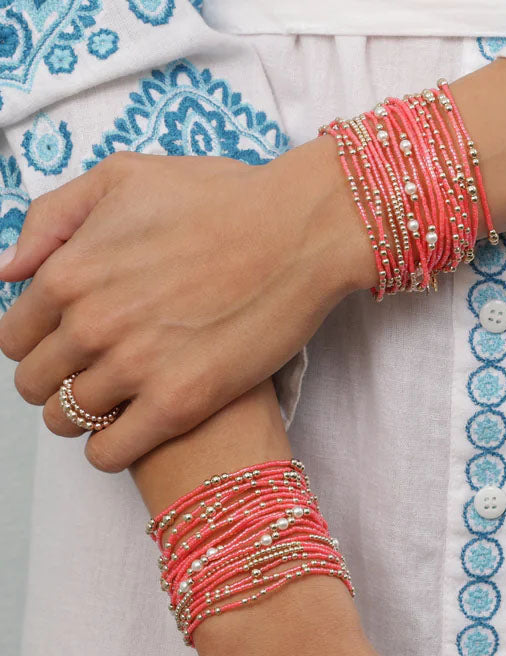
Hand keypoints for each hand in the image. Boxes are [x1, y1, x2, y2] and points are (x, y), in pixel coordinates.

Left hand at [0, 138, 373, 471]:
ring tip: (121, 398)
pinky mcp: (180, 403)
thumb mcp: (125, 175)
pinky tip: (133, 429)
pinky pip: (109, 453)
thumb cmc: (223, 199)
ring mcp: (135, 367)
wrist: (301, 232)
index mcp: (71, 272)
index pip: (16, 336)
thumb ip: (53, 217)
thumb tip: (9, 269)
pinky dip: (110, 448)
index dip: (41, 341)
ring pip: (67, 420)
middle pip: (36, 383)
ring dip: (84, 414)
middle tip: (100, 369)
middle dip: (59, 378)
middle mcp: (92, 324)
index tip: (72, 341)